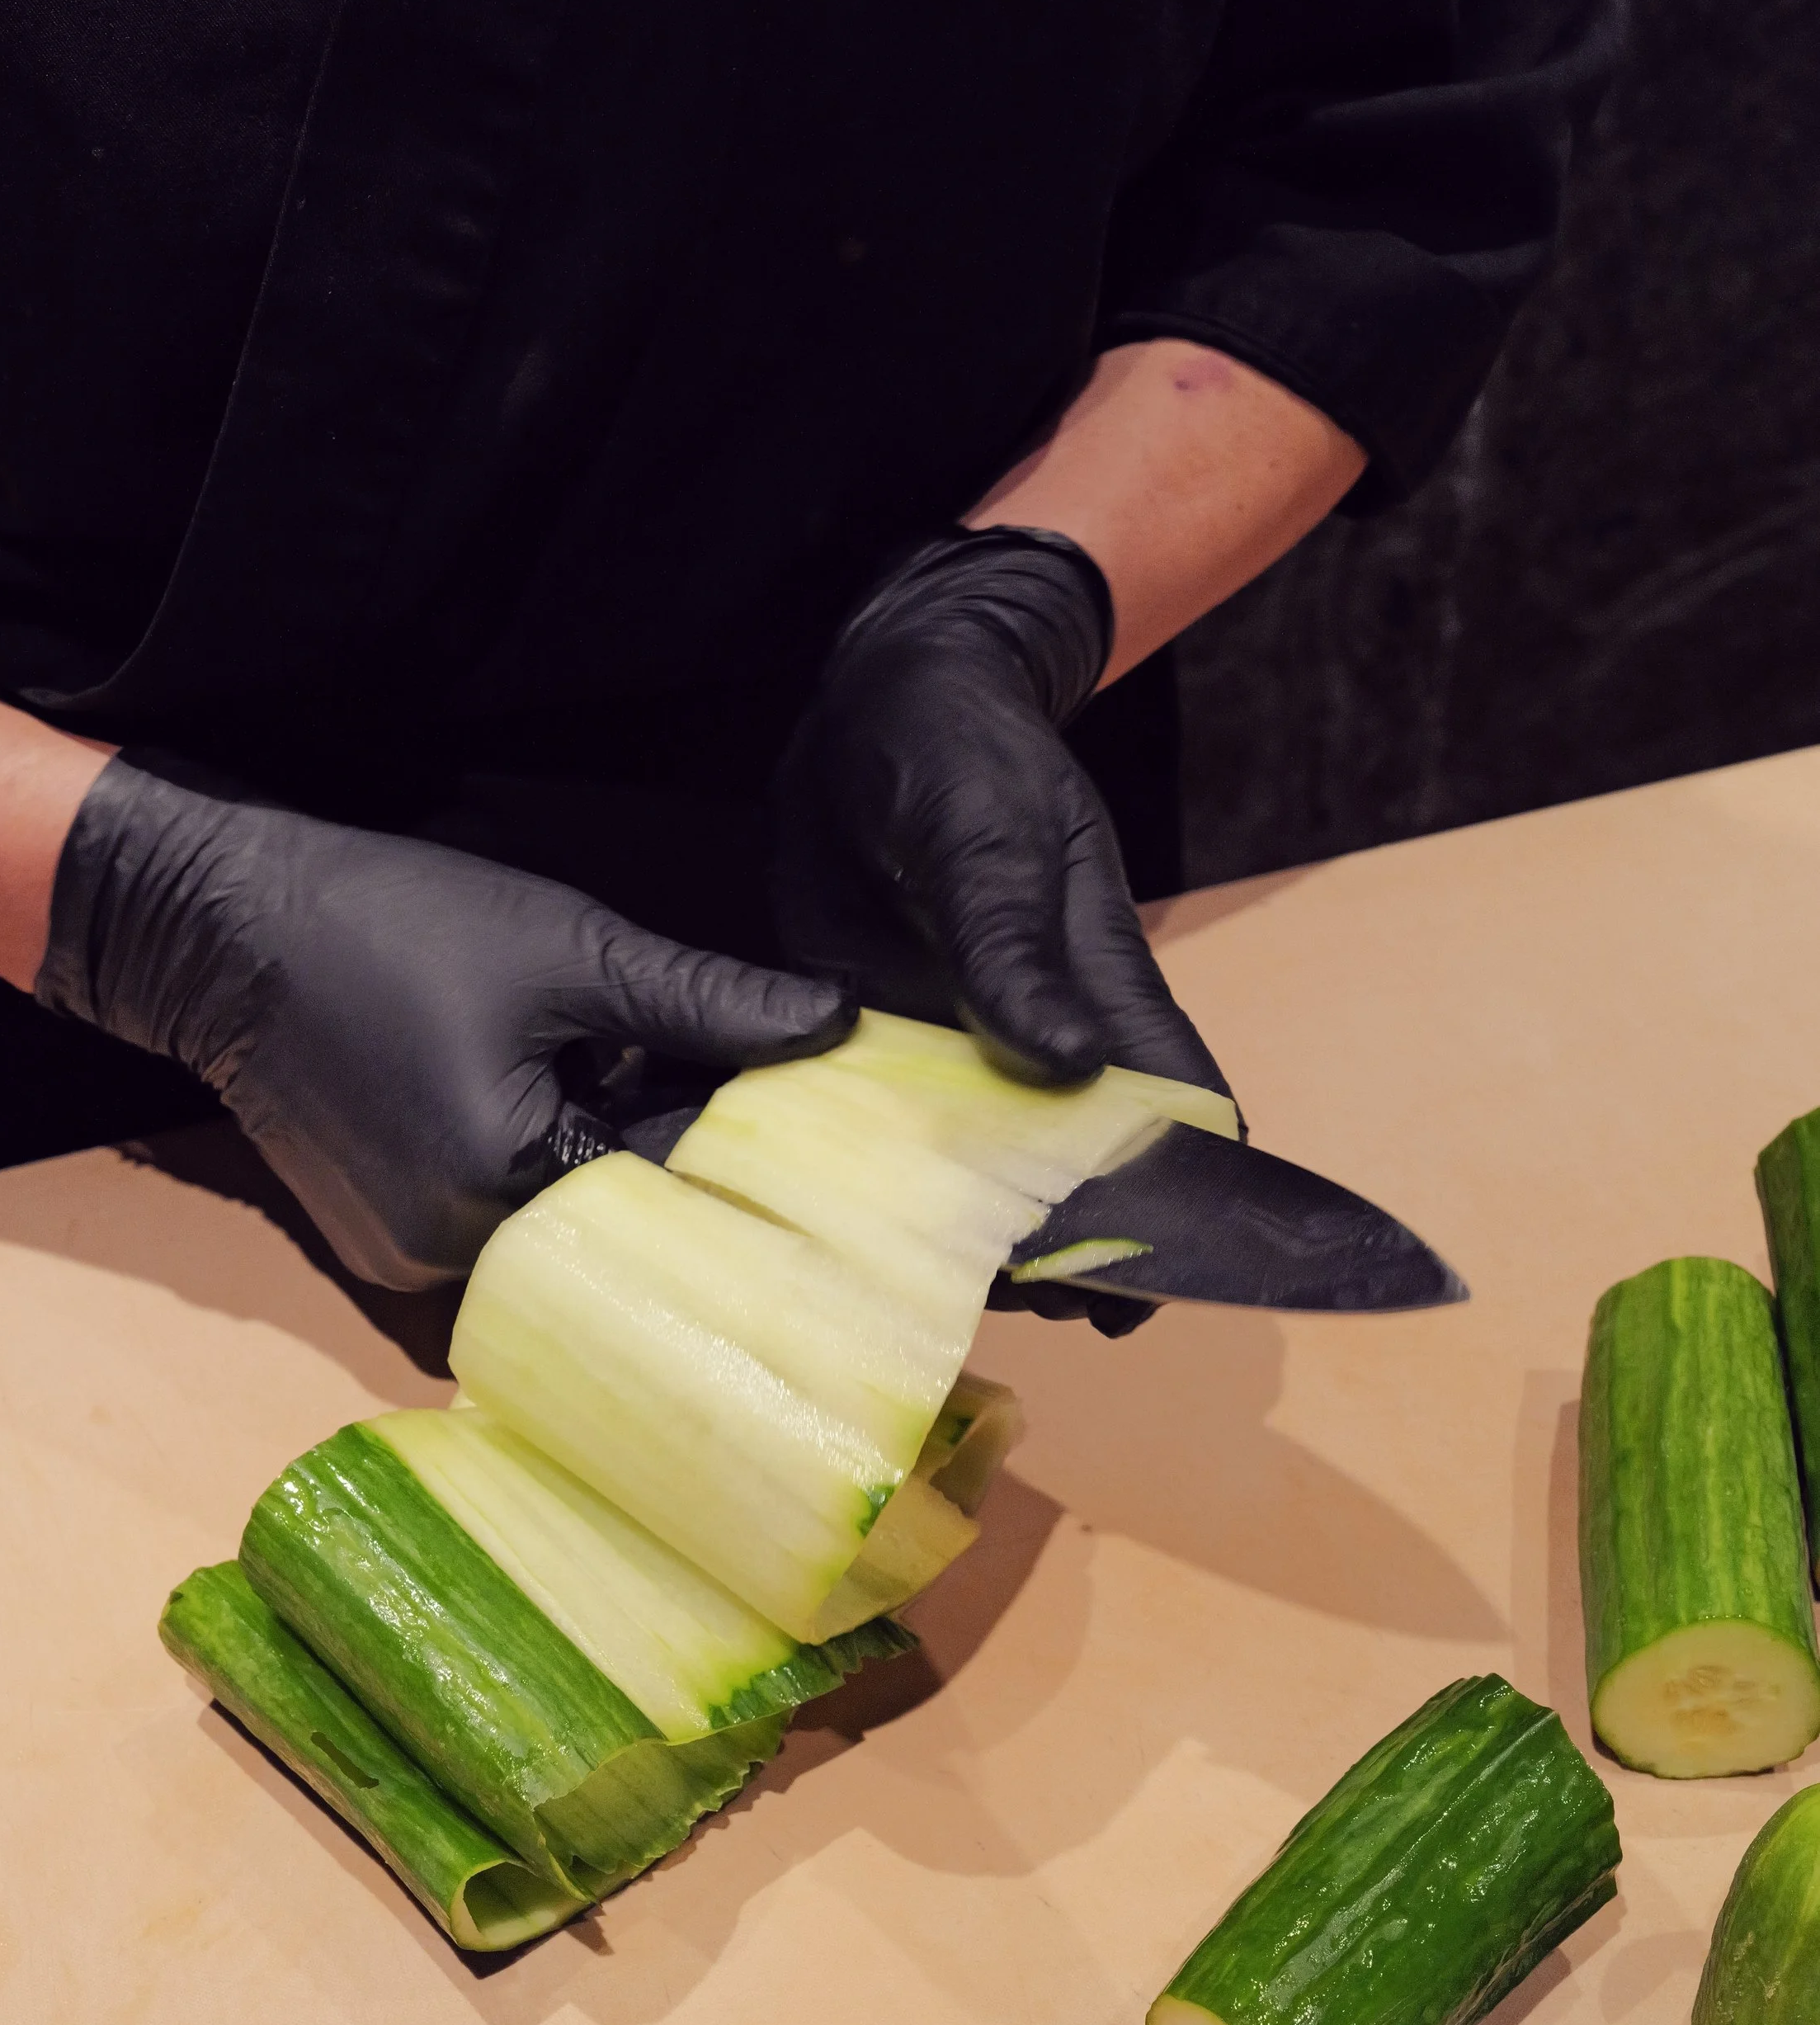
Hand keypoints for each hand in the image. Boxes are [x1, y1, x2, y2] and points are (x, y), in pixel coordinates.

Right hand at [37, 756, 855, 1288]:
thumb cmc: (396, 925)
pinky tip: (538, 1107)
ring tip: (616, 1087)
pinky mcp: (375, 1253)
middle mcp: (455, 1257)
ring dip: (593, 1173)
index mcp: (509, 1185)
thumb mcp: (569, 950)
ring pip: (551, 1238)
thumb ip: (706, 1001)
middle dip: (665, 1166)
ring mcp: (405, 1268)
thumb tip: (840, 1021)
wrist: (221, 930)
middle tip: (719, 1097)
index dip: (736, 1159)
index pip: (668, 1202)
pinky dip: (526, 1182)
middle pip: (611, 1235)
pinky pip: (489, 1233)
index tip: (800, 1125)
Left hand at [772, 525, 1232, 1335]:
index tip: (1154, 1296)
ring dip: (975, 1236)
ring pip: (988, 1169)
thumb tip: (1068, 1069)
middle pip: (1083, 1169)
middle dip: (1076, 1252)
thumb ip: (1010, 951)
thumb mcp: (984, 837)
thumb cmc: (959, 749)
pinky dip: (880, 1188)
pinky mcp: (884, 1040)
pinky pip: (891, 1133)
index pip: (1173, 1116)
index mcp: (1102, 989)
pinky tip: (840, 1247)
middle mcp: (1043, 1034)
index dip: (1183, 1210)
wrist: (884, 700)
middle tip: (1046, 1324)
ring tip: (942, 1311)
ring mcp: (963, 1043)